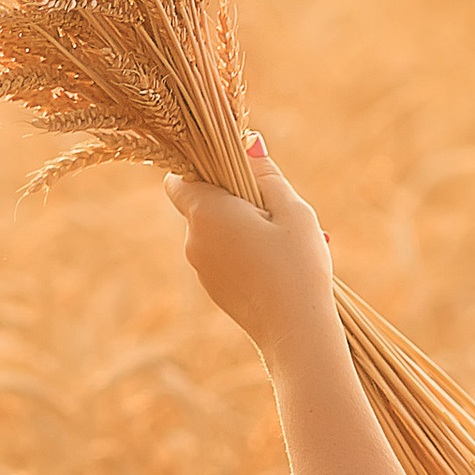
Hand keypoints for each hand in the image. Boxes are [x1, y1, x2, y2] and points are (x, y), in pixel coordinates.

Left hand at [162, 140, 334, 353]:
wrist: (296, 332)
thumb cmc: (297, 265)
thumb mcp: (291, 210)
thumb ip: (266, 174)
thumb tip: (248, 141)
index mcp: (206, 213)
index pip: (177, 179)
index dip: (200, 170)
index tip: (232, 173)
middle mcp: (193, 240)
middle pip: (201, 206)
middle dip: (232, 201)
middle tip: (275, 210)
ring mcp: (201, 269)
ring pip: (214, 234)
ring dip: (241, 229)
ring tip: (284, 243)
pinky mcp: (214, 290)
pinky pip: (223, 259)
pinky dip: (242, 254)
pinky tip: (276, 266)